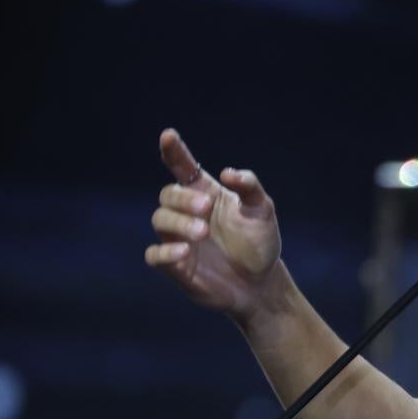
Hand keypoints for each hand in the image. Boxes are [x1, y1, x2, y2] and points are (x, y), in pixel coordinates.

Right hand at [144, 128, 283, 320]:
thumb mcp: (262, 210)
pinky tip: (183, 252)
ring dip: (178, 222)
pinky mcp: (174, 266)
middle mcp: (186, 212)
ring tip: (202, 232)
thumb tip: (229, 173)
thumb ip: (249, 187)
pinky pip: (155, 255)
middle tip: (205, 207)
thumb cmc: (259, 242)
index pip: (182, 167)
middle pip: (169, 194)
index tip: (168, 136)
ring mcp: (177, 238)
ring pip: (160, 220)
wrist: (260, 283)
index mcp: (205, 192)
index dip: (173, 151)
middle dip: (183, 198)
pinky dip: (165, 252)